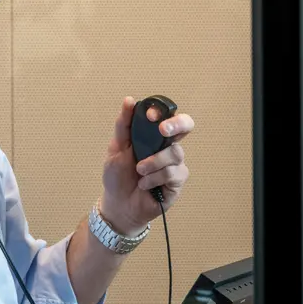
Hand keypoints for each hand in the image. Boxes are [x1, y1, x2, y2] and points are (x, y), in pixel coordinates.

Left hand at [99, 96, 193, 235]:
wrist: (118, 203)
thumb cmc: (118, 175)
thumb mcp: (116, 148)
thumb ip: (123, 125)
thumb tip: (129, 100)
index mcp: (154, 135)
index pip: (166, 115)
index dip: (162, 111)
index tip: (150, 115)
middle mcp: (168, 146)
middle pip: (185, 126)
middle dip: (177, 125)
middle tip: (163, 130)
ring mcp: (175, 164)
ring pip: (174, 153)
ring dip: (153, 162)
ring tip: (139, 171)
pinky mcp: (177, 181)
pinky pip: (172, 173)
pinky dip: (154, 178)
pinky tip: (145, 184)